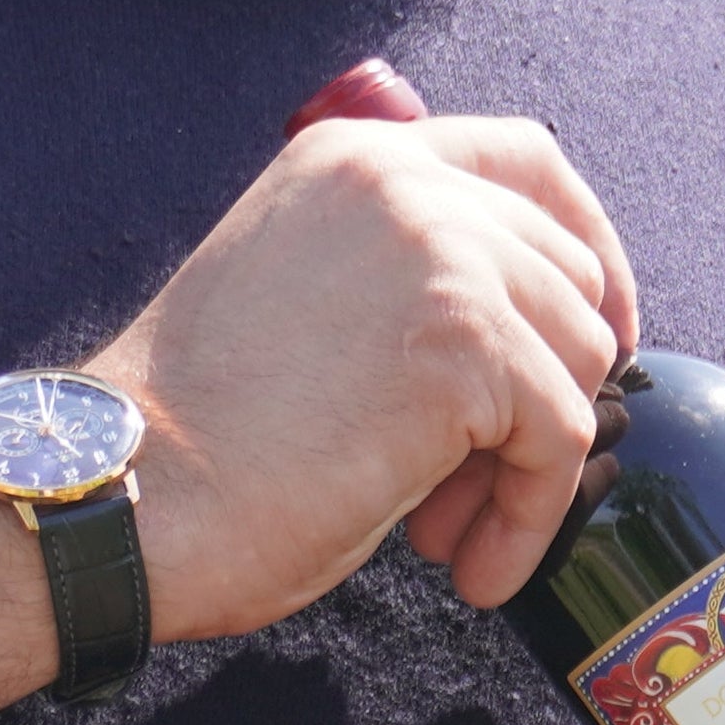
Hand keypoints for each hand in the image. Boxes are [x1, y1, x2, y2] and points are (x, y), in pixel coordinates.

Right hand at [0, 107, 636, 716]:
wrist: (125, 493)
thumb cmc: (198, 429)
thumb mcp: (310, 292)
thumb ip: (405, 271)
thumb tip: (542, 330)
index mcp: (358, 157)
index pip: (530, 161)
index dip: (587, 245)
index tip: (599, 327)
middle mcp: (405, 183)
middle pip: (570, 273)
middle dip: (546, 386)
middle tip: (467, 480)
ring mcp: (442, 255)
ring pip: (577, 363)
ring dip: (527, 465)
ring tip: (443, 527)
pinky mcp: (465, 346)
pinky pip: (560, 442)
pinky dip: (528, 517)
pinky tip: (467, 567)